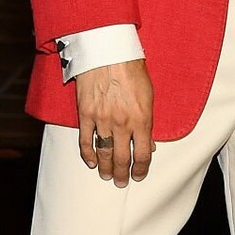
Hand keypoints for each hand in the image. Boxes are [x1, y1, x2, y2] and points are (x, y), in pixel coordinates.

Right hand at [76, 60, 153, 185]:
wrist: (108, 52)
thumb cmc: (132, 69)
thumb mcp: (149, 95)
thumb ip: (148, 121)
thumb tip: (148, 144)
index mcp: (142, 119)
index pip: (142, 154)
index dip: (141, 169)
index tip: (139, 175)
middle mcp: (122, 123)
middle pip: (122, 158)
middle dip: (123, 174)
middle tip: (122, 182)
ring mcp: (102, 120)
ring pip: (104, 152)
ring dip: (106, 168)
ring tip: (108, 176)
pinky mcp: (86, 114)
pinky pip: (86, 140)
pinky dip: (88, 154)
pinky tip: (91, 163)